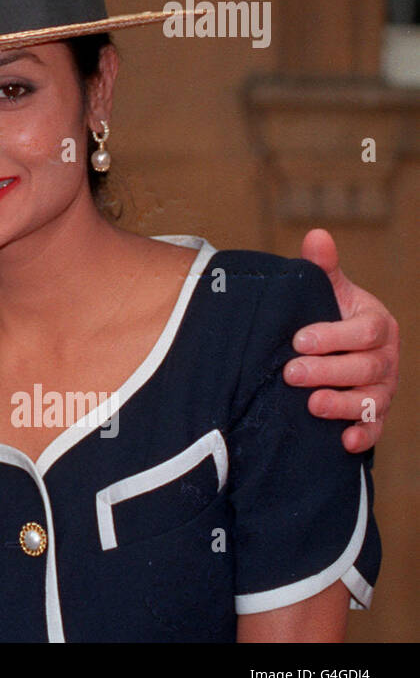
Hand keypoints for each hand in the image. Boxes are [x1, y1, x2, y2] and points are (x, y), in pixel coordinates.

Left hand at [285, 228, 398, 452]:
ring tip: (312, 404)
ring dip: (344, 405)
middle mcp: (385, 358)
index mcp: (377, 324)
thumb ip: (322, 267)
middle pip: (367, 368)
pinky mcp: (374, 415)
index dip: (335, 336)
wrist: (327, 347)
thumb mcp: (325, 290)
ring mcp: (383, 389)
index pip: (366, 331)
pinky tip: (343, 441)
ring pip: (373, 401)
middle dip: (330, 371)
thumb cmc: (326, 314)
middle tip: (291, 372)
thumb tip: (317, 235)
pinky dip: (363, 437)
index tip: (299, 339)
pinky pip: (375, 429)